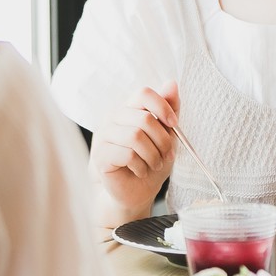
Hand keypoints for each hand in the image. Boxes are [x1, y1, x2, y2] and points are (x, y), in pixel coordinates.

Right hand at [90, 83, 180, 215]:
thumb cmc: (150, 162)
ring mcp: (104, 136)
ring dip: (153, 155)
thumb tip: (172, 83)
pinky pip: (127, 154)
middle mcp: (113, 118)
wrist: (135, 192)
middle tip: (167, 155)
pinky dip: (141, 166)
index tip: (174, 126)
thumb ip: (168, 111)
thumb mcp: (166, 135)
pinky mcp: (100, 155)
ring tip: (154, 164)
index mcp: (129, 109)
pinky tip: (140, 171)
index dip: (162, 107)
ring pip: (136, 136)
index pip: (143, 94)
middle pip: (143, 118)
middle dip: (162, 140)